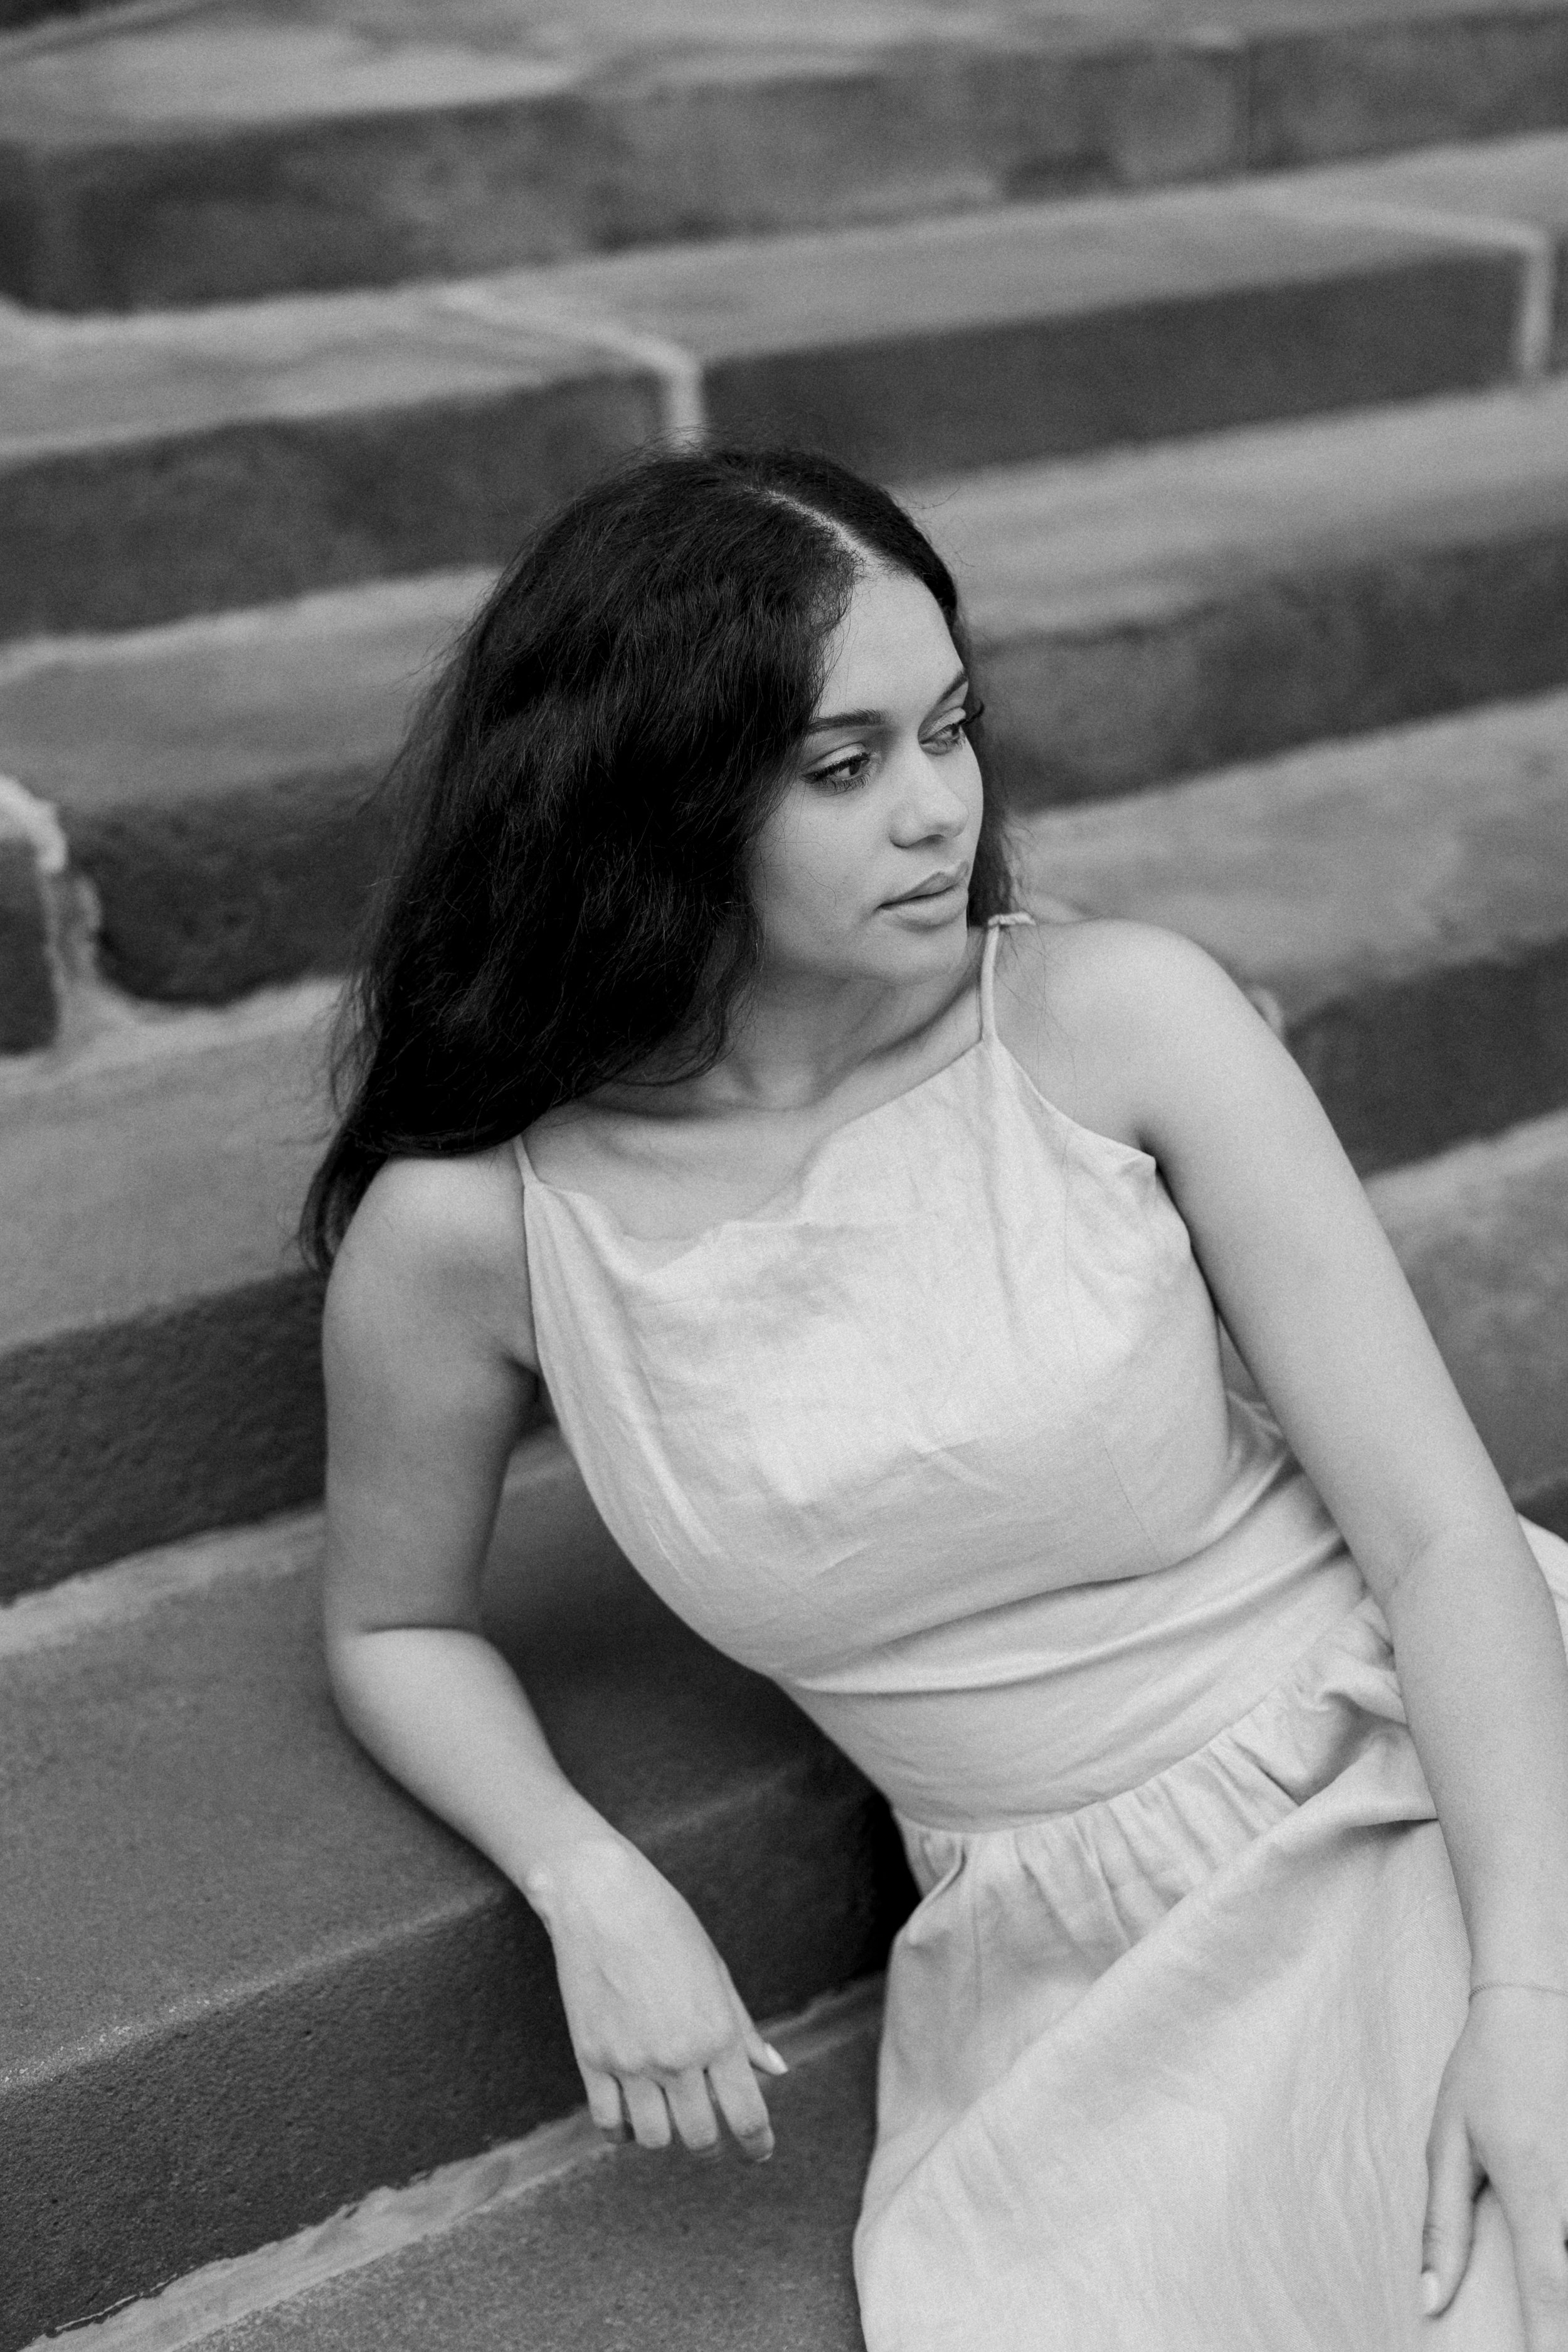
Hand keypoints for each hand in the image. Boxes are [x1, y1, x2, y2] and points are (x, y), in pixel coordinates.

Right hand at [534, 1836, 786, 2160]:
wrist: (600, 1898)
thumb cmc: (667, 1925)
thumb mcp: (717, 1972)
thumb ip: (744, 2029)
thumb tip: (777, 2069)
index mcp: (717, 2033)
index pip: (747, 2114)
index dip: (758, 2145)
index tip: (759, 2153)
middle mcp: (677, 2056)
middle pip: (701, 2137)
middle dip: (713, 2146)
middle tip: (713, 2137)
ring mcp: (630, 2062)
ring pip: (655, 2139)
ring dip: (667, 2136)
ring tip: (669, 2117)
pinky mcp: (591, 2059)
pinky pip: (608, 2124)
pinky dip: (622, 2131)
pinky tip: (631, 2115)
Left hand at [1421, 1985, 1567, 2343]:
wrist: (1531, 2005)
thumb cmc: (1482, 2073)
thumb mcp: (1448, 2142)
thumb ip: (1442, 2226)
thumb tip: (1429, 2298)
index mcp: (1531, 2184)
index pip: (1547, 2284)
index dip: (1548, 2338)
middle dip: (1564, 2321)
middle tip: (1544, 2341)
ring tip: (1551, 2313)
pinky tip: (1562, 2259)